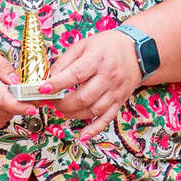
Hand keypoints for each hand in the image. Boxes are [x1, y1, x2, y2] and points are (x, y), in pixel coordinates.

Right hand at [0, 41, 30, 130]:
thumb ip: (4, 67)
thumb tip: (18, 82)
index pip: (1, 98)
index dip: (19, 105)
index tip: (32, 106)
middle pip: (4, 109)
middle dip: (19, 104)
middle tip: (23, 94)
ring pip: (1, 117)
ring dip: (9, 109)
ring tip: (6, 95)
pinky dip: (1, 115)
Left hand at [39, 28, 143, 142]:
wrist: (136, 51)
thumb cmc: (107, 46)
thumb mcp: (83, 45)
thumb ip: (65, 61)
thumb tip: (49, 78)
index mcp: (97, 59)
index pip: (76, 74)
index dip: (58, 83)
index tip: (44, 89)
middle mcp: (108, 76)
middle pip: (83, 97)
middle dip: (62, 103)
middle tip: (52, 101)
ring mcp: (115, 91)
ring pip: (92, 111)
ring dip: (73, 114)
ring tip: (62, 110)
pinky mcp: (119, 101)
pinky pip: (107, 119)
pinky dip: (94, 129)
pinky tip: (82, 135)